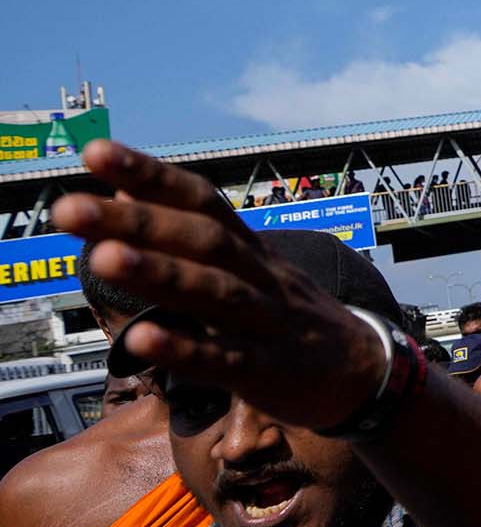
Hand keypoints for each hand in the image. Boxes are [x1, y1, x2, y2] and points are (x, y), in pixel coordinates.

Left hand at [51, 142, 384, 431]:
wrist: (365, 371)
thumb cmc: (290, 318)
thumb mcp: (250, 269)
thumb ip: (189, 236)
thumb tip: (122, 193)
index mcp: (252, 251)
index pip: (202, 202)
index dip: (152, 176)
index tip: (96, 153)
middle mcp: (261, 278)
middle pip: (202, 241)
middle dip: (137, 222)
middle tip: (70, 208)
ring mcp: (268, 324)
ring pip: (215, 293)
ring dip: (160, 274)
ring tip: (104, 258)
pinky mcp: (268, 373)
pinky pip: (225, 360)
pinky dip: (183, 349)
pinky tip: (142, 339)